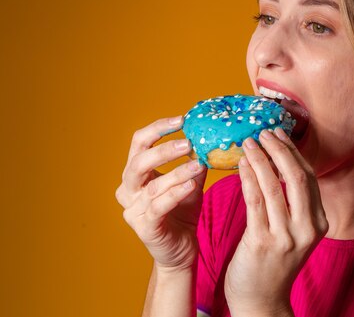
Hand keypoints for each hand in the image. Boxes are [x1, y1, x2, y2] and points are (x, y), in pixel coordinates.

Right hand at [116, 116, 206, 270]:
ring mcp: (133, 210)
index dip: (158, 128)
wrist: (182, 250)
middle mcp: (128, 190)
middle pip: (138, 162)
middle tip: (188, 143)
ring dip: (177, 172)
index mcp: (136, 174)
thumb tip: (209, 138)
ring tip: (198, 164)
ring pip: (152, 186)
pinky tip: (191, 185)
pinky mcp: (144, 227)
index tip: (182, 119)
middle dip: (164, 150)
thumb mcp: (191, 181)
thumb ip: (194, 161)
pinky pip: (158, 207)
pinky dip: (175, 194)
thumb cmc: (183, 213)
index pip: (139, 143)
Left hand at [224, 128, 327, 315]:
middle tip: (263, 132)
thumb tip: (278, 162)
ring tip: (248, 143)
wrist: (261, 301)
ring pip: (274, 186)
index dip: (293, 152)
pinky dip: (247, 178)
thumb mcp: (293, 232)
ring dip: (260, 159)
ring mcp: (286, 237)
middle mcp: (307, 229)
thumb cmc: (273, 262)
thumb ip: (292, 203)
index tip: (278, 134)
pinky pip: (255, 202)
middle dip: (279, 150)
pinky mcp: (262, 243)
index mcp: (318, 222)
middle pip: (297, 177)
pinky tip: (240, 165)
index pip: (310, 177)